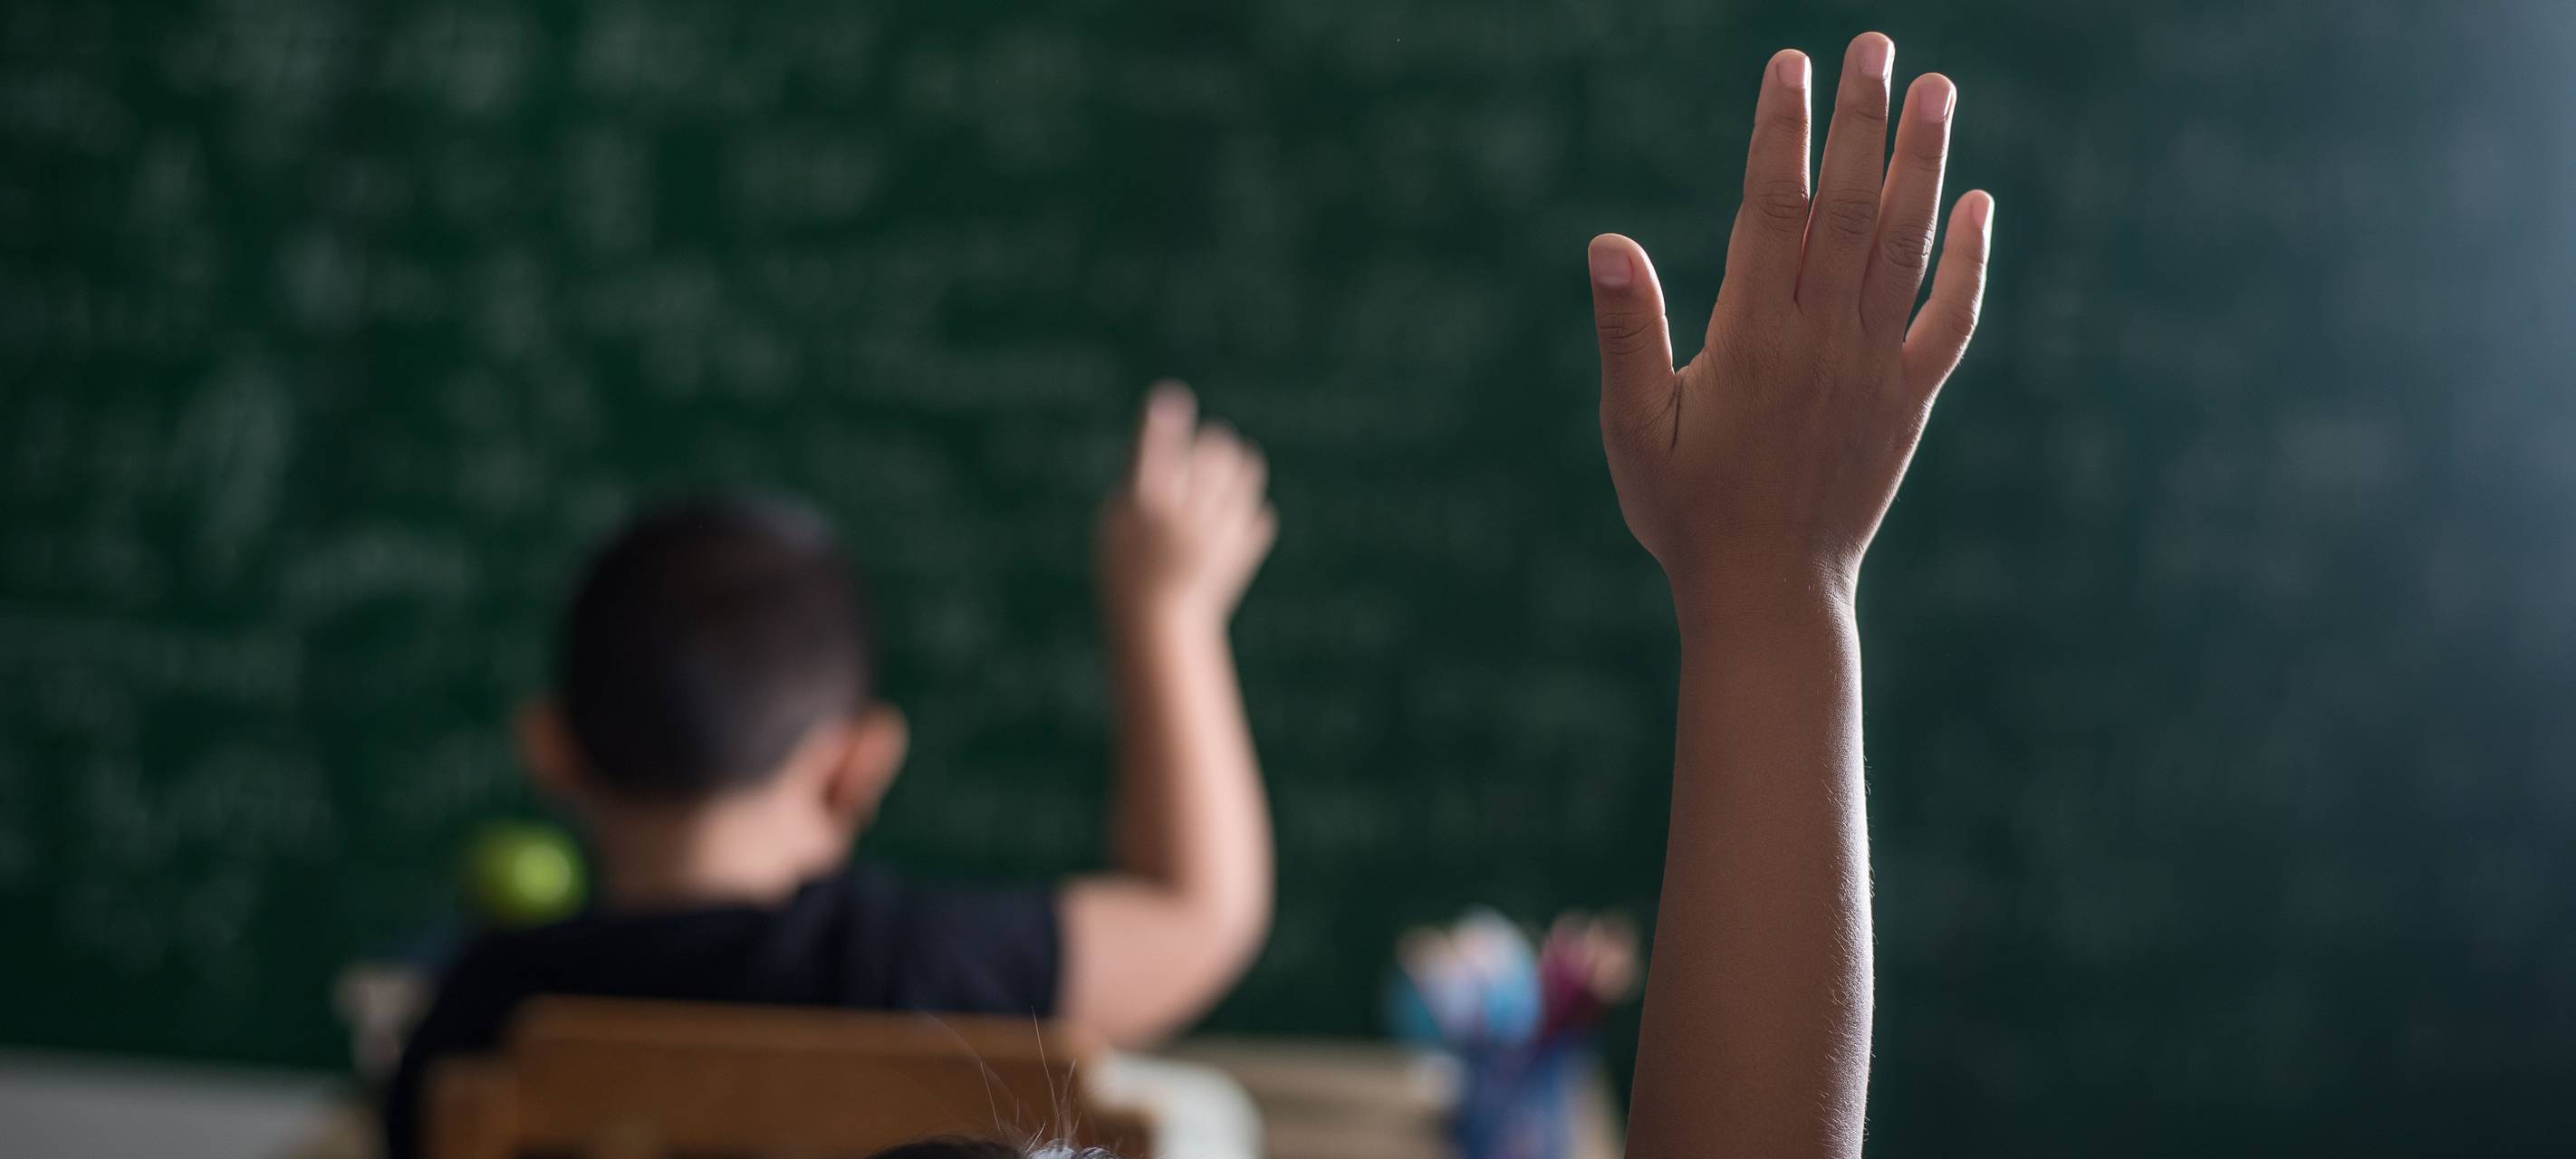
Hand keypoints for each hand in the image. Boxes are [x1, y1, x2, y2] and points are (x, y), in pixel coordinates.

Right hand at [1098, 383, 1277, 624]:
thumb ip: (1142, 474)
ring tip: (1218, 480)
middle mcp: (1184, 517)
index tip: (1170, 400)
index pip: (1154, 453)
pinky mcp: (1244, 547)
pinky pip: (1258, 511)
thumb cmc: (1126, 565)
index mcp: (1145, 508)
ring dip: (1235, 465)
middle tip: (1202, 452)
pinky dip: (1243, 513)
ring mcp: (1219, 533)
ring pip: (1246, 469)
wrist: (1159, 624)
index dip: (1161, 424)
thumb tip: (1170, 423)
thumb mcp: (1118, 521)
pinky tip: (1222, 529)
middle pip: (1214, 450)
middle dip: (1210, 444)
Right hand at [1587, 32, 1992, 603]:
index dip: (1783, 130)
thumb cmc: (1685, 511)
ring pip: (1908, 243)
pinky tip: (1978, 202)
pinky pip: (1950, 317)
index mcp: (1754, 335)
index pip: (1775, 206)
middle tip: (1875, 43)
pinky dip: (1969, 259)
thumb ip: (1626, 332)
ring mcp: (1875, 367)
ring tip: (1936, 87)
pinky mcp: (1909, 400)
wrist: (1767, 592)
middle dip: (1863, 117)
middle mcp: (1825, 339)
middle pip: (1852, 204)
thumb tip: (1608, 245)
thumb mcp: (1631, 426)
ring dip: (1924, 160)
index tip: (1789, 65)